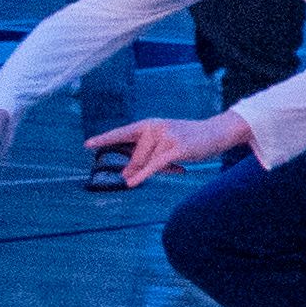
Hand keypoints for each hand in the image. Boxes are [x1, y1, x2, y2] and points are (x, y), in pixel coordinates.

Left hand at [92, 109, 251, 188]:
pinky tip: (132, 183)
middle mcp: (155, 127)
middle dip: (139, 168)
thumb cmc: (190, 139)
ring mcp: (167, 136)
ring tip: (177, 166)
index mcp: (150, 124)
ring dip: (159, 170)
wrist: (218, 132)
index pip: (123, 132)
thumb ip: (145, 156)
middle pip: (136, 156)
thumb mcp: (165, 144)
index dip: (105, 139)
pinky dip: (143, 175)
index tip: (87, 145)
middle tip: (149, 173)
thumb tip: (126, 176)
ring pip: (149, 163)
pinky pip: (155, 165)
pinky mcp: (177, 148)